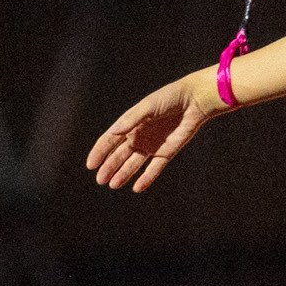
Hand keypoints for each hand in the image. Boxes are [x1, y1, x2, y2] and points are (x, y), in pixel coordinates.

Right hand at [87, 70, 215, 193]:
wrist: (195, 101)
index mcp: (131, 123)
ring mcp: (152, 145)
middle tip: (100, 180)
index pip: (110, 140)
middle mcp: (139, 136)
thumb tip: (114, 132)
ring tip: (112, 185)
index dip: (100, 152)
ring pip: (133, 164)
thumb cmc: (170, 98)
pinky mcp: (166, 153)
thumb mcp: (148, 106)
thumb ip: (131, 120)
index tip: (91, 165)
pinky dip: (146, 179)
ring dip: (123, 174)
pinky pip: (154, 169)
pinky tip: (136, 188)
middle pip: (119, 155)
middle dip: (109, 167)